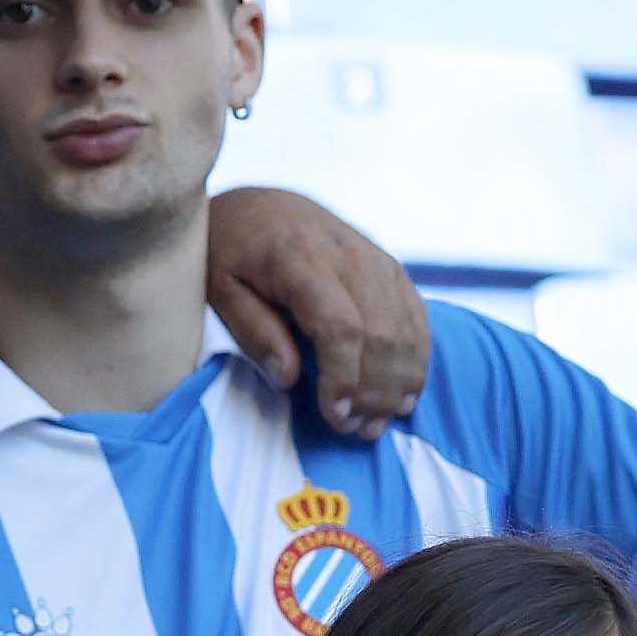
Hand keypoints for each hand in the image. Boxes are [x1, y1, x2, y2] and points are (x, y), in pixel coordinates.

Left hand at [206, 183, 428, 428]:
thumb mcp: (219, 288)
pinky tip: (403, 394)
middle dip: (372, 392)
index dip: (344, 378)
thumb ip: (253, 332)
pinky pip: (417, 317)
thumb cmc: (230, 250)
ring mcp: (376, 258)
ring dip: (397, 384)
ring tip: (377, 423)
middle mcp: (348, 254)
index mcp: (301, 256)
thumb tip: (290, 379)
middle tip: (355, 431)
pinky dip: (416, 360)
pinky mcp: (390, 267)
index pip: (341, 326)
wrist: (260, 204)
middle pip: (380, 334)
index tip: (335, 416)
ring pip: (405, 330)